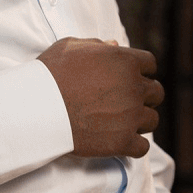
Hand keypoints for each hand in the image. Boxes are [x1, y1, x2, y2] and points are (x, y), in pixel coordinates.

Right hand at [37, 38, 163, 157]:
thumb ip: (96, 45)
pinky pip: (143, 147)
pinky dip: (133, 146)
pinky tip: (120, 142)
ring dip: (140, 122)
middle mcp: (134, 87)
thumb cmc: (49, 74)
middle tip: (127, 102)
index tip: (132, 78)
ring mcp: (131, 116)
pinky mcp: (122, 141)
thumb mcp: (70, 48)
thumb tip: (113, 45)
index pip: (150, 64)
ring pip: (152, 120)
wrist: (36, 108)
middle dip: (145, 96)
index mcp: (125, 61)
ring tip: (121, 123)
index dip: (142, 71)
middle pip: (156, 93)